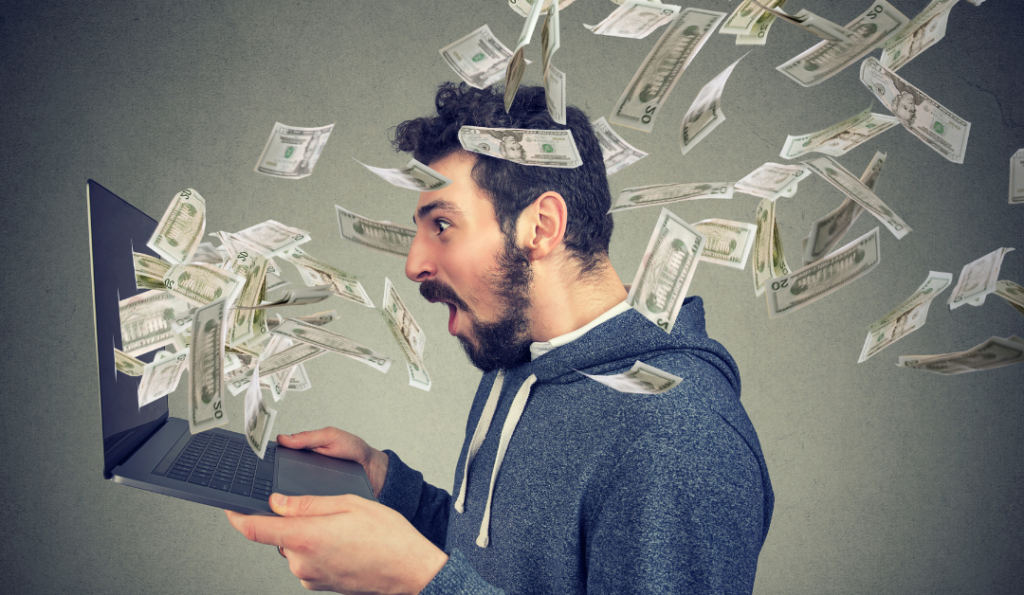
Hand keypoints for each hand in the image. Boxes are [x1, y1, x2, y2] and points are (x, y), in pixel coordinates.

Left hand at [226, 493, 447, 594]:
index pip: (255, 529)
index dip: (237, 517)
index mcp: (305, 537)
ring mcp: (310, 576)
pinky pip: (307, 560)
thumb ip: (307, 503)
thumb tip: (277, 503)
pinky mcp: (319, 584)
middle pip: (279, 535)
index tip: (231, 508)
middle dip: (293, 520)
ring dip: (309, 534)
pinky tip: (343, 543)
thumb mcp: (348, 503)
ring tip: (343, 529)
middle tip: (327, 511)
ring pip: (295, 547)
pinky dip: (318, 548)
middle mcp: (301, 561)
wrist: (409, 569)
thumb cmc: (387, 535)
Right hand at [277, 427, 388, 497]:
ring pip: (293, 494)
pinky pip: (308, 504)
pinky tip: (304, 504)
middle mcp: (303, 471)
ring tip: (287, 497)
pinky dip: (305, 504)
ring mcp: (310, 487)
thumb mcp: (331, 436)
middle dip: (278, 482)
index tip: (264, 464)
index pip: (280, 458)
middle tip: (274, 484)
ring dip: (291, 495)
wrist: (372, 469)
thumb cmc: (353, 449)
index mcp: (303, 452)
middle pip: (282, 479)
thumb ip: (309, 437)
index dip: (271, 462)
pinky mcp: (320, 500)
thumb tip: (284, 438)